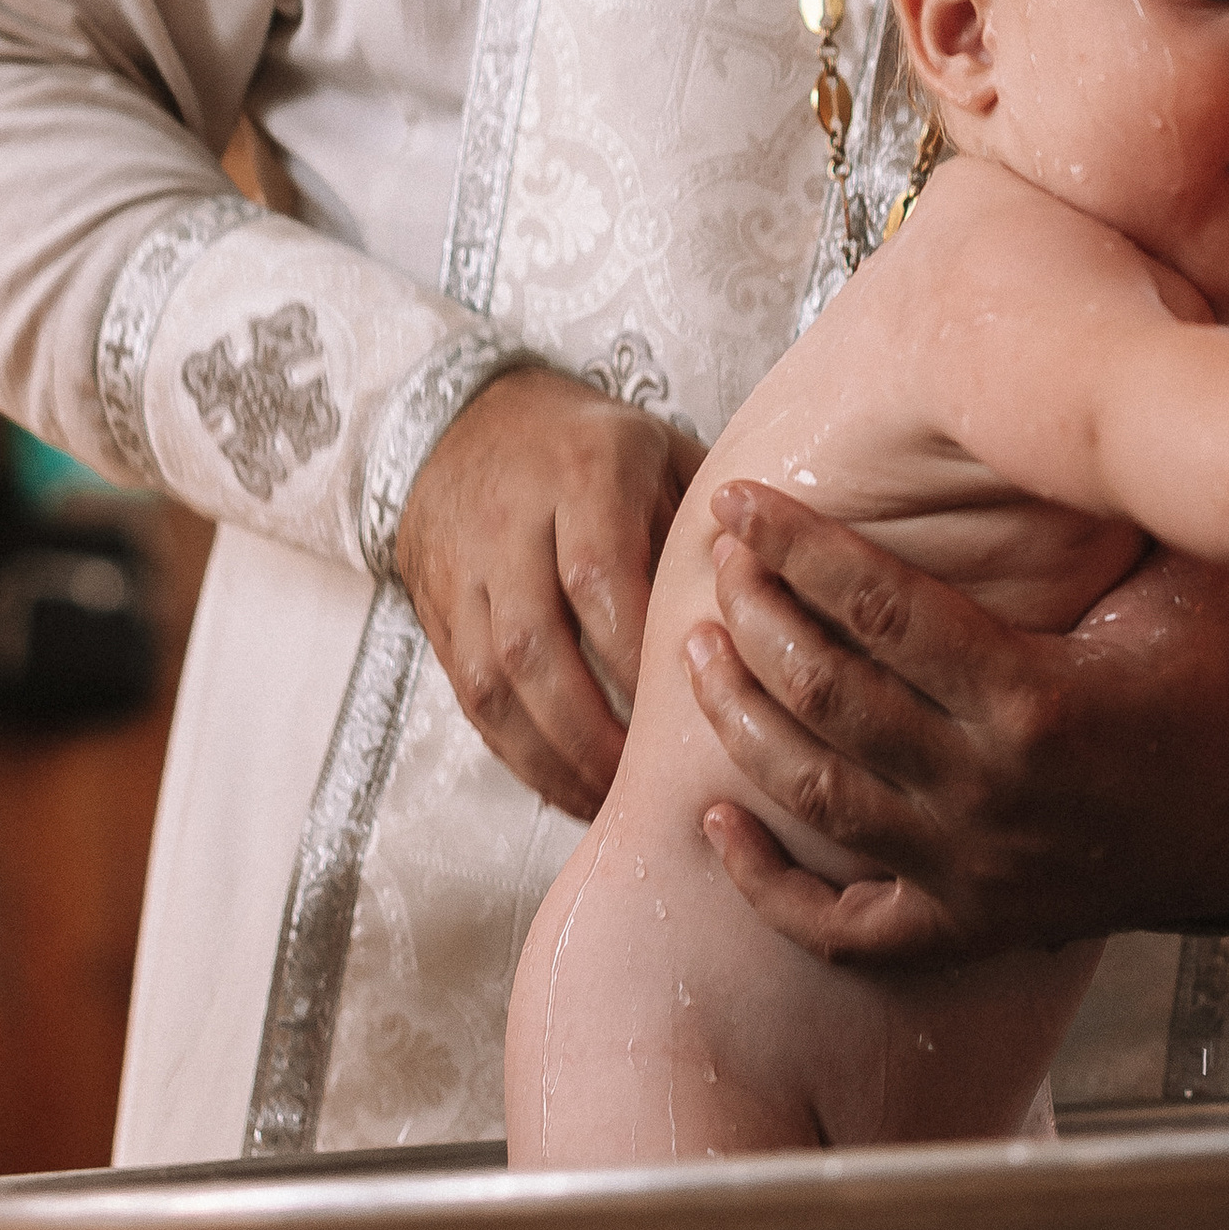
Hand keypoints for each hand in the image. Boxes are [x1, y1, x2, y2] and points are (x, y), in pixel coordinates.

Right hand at [391, 367, 694, 818]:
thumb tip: (789, 606)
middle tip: (649, 781)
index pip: (600, 576)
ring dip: (552, 757)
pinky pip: (470, 701)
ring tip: (611, 803)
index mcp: (583, 474)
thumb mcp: (663, 454)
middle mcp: (512, 524)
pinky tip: (568, 788)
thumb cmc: (594, 448)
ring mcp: (465, 574)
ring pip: (493, 683)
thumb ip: (711, 526)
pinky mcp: (438, 618)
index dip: (638, 654)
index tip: (688, 709)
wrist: (464, 426)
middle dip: (592, 729)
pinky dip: (518, 755)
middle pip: (535, 644)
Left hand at [683, 482, 1228, 964]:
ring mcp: (973, 869)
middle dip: (756, 618)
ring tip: (696, 650)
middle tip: (720, 559)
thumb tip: (1101, 377)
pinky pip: (844, 926)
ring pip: (815, 798)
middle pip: (828, 698)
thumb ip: (1144, 491)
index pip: (881, 613)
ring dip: (739, 722)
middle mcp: (991, 793)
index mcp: (1039, 700)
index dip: (798, 549)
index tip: (742, 502)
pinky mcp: (969, 923)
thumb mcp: (1203, 575)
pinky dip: (766, 888)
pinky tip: (714, 826)